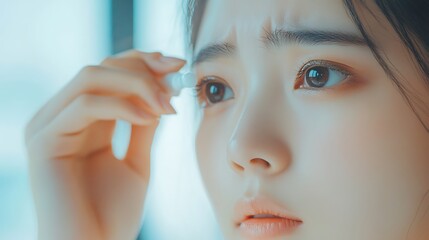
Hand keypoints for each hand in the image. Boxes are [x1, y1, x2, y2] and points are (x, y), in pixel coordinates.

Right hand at [25, 50, 185, 239]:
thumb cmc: (112, 215)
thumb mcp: (136, 161)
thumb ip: (142, 126)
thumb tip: (160, 91)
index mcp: (82, 122)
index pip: (110, 73)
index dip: (144, 62)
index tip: (178, 65)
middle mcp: (61, 117)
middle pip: (101, 67)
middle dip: (143, 66)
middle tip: (177, 74)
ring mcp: (48, 126)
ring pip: (91, 77)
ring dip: (137, 83)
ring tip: (167, 103)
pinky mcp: (43, 141)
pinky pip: (86, 105)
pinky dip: (122, 106)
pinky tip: (150, 117)